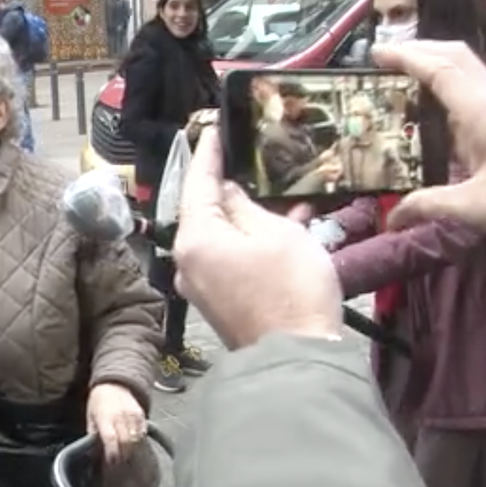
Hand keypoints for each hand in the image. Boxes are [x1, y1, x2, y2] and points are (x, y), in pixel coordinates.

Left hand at [87, 383, 145, 463]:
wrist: (114, 383)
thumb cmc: (98, 401)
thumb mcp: (90, 416)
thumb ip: (93, 433)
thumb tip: (95, 451)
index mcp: (105, 417)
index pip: (110, 439)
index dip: (112, 453)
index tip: (111, 462)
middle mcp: (120, 416)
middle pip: (125, 442)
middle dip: (122, 455)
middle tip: (118, 462)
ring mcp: (132, 415)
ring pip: (136, 439)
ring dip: (130, 450)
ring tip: (125, 455)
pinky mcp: (141, 415)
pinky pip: (142, 433)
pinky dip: (138, 441)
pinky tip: (132, 444)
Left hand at [174, 128, 341, 348]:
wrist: (297, 360)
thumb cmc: (291, 291)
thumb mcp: (276, 233)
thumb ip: (246, 206)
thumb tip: (227, 192)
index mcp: (195, 238)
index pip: (197, 182)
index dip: (208, 152)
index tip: (215, 126)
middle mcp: (188, 261)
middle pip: (204, 210)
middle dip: (228, 183)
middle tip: (246, 153)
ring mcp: (202, 285)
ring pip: (220, 235)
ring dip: (246, 213)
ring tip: (277, 189)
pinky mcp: (220, 302)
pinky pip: (230, 258)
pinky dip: (250, 240)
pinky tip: (283, 224)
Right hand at [373, 41, 485, 265]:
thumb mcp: (478, 208)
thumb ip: (431, 206)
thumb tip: (392, 218)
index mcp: (484, 113)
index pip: (440, 70)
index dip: (406, 57)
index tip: (375, 55)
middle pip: (454, 57)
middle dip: (417, 51)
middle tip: (381, 62)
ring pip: (465, 69)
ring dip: (433, 65)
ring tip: (398, 78)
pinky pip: (471, 90)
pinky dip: (446, 86)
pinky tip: (430, 107)